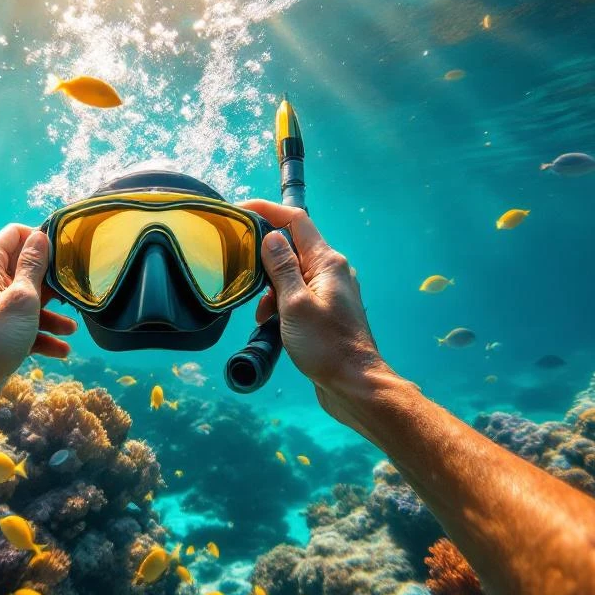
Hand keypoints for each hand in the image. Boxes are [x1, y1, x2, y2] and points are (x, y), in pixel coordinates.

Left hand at [0, 225, 76, 419]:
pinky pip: (18, 326)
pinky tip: (59, 350)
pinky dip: (38, 335)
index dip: (40, 239)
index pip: (15, 234)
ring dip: (49, 315)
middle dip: (50, 283)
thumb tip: (40, 237)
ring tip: (70, 329)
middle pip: (22, 270)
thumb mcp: (22, 297)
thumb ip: (33, 266)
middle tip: (73, 292)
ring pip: (24, 302)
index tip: (65, 253)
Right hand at [240, 200, 391, 424]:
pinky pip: (297, 295)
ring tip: (262, 314)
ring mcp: (330, 292)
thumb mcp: (294, 303)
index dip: (268, 211)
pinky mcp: (326, 312)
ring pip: (292, 275)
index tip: (241, 211)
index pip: (296, 220)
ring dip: (271, 289)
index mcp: (327, 262)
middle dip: (265, 259)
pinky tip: (272, 324)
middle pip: (292, 248)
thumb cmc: (325, 344)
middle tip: (243, 273)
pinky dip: (280, 304)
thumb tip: (272, 236)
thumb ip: (281, 268)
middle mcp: (332, 271)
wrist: (354, 384)